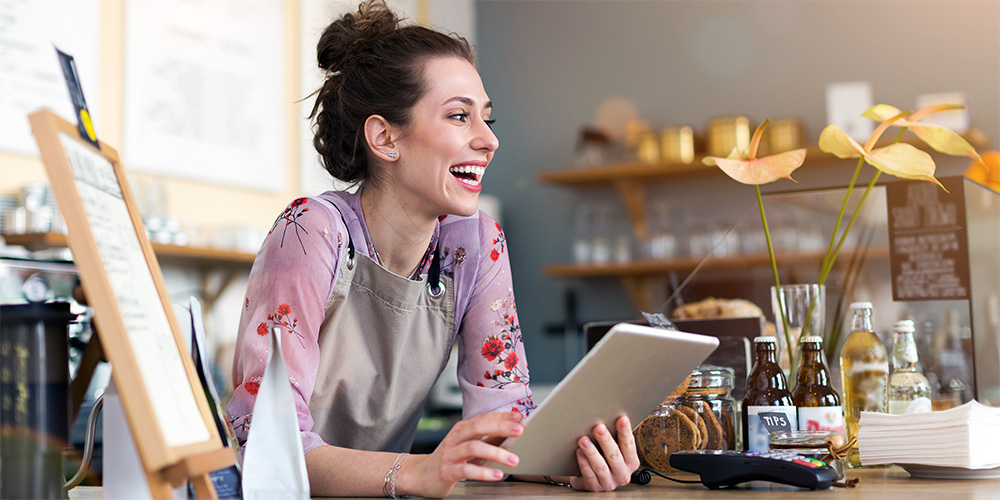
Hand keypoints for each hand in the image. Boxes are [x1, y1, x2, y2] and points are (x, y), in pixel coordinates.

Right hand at [402, 410, 523, 497]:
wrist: (421, 475)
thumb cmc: (449, 460)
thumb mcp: (470, 447)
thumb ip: (489, 439)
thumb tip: (511, 432)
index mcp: (462, 429)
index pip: (484, 418)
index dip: (502, 416)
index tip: (520, 416)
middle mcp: (455, 438)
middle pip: (478, 427)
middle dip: (501, 427)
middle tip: (520, 430)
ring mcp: (450, 454)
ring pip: (473, 447)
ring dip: (496, 453)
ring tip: (513, 459)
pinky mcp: (446, 471)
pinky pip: (466, 469)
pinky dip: (483, 472)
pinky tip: (497, 475)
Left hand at [561, 415, 639, 491]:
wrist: (593, 478)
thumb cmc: (605, 457)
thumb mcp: (614, 448)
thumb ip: (615, 436)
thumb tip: (611, 413)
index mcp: (631, 462)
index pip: (629, 445)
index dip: (625, 432)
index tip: (622, 419)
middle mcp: (622, 474)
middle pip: (614, 456)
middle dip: (606, 441)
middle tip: (598, 427)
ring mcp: (609, 483)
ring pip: (600, 466)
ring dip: (591, 452)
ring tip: (583, 439)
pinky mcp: (594, 488)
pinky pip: (588, 475)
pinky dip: (583, 462)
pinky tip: (579, 452)